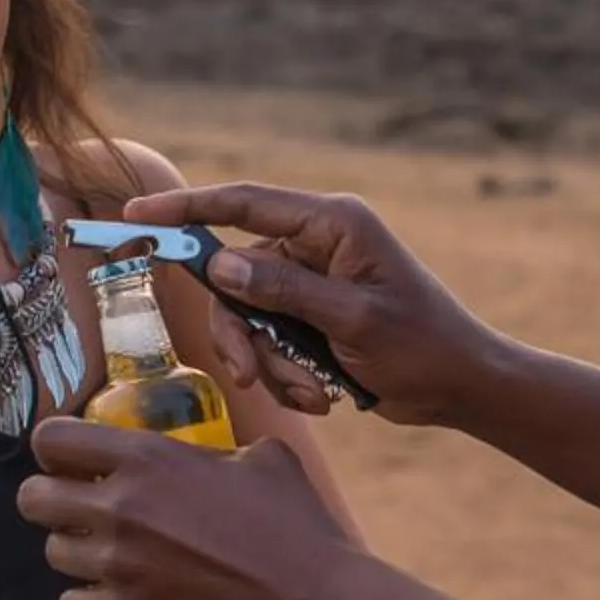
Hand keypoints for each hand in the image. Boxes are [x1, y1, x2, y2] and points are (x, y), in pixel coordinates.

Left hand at [19, 424, 353, 599]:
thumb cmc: (294, 525)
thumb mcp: (261, 459)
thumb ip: (214, 449)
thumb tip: (204, 454)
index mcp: (147, 458)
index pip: (51, 440)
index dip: (53, 449)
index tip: (68, 461)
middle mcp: (121, 508)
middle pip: (32, 499)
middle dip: (50, 500)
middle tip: (78, 508)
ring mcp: (119, 566)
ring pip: (54, 553)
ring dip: (76, 551)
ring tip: (109, 554)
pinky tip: (115, 594)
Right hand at [120, 182, 493, 425]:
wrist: (460, 387)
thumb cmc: (424, 345)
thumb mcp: (354, 319)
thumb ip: (286, 291)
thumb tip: (221, 266)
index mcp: (333, 225)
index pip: (245, 204)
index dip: (187, 207)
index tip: (139, 213)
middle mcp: (318, 245)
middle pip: (237, 277)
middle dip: (242, 332)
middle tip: (248, 373)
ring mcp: (312, 283)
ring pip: (249, 318)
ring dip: (269, 362)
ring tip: (309, 391)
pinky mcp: (311, 317)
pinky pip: (269, 341)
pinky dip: (285, 374)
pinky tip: (320, 395)